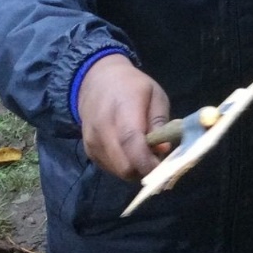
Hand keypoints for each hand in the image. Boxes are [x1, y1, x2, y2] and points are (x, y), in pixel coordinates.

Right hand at [76, 53, 169, 180]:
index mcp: (123, 110)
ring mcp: (92, 142)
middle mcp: (103, 129)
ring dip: (135, 169)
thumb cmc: (132, 87)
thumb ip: (159, 122)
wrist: (96, 81)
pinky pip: (109, 168)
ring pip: (118, 171)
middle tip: (158, 159)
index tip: (164, 167)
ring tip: (145, 152)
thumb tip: (164, 150)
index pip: (131, 142)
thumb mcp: (155, 96)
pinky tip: (130, 152)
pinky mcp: (88, 151)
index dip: (147, 161)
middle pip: (124, 165)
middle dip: (145, 169)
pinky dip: (123, 166)